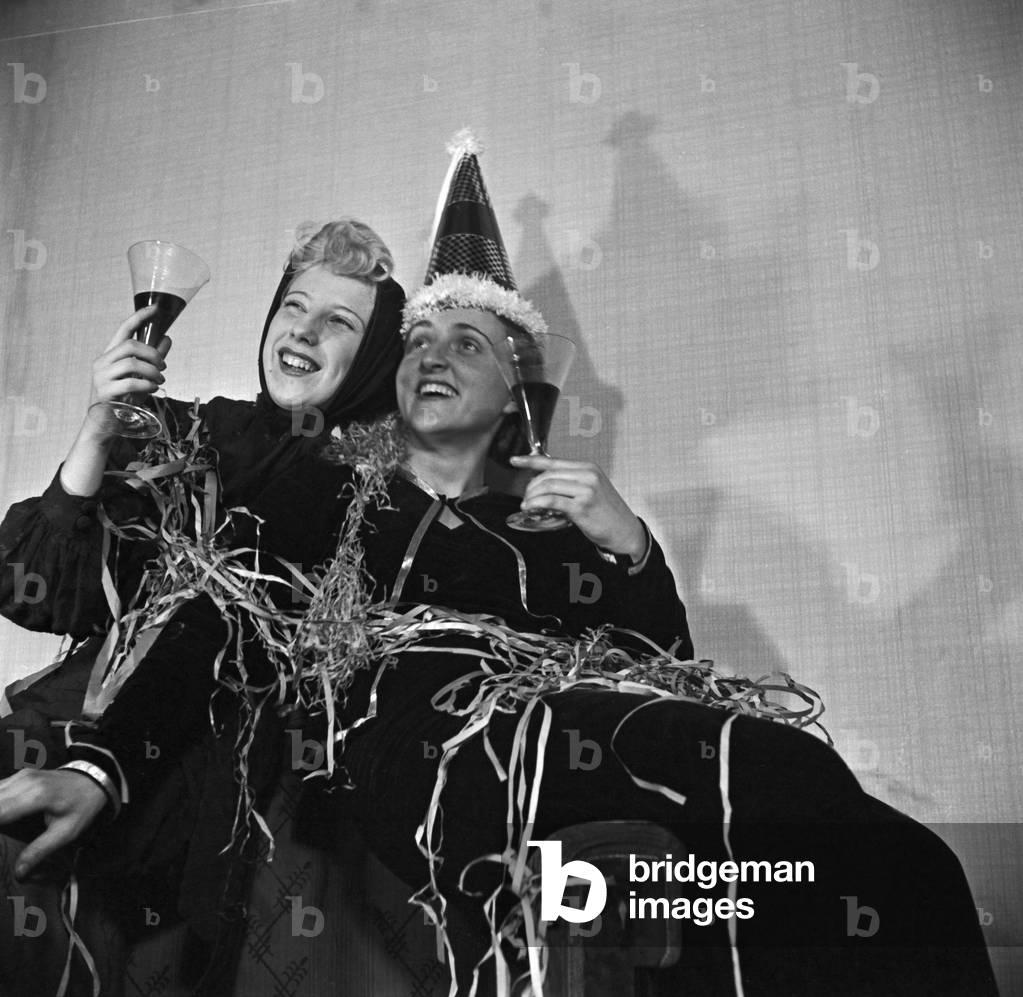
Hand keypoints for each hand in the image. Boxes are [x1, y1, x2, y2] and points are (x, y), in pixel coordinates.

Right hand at [0, 769, 107, 878]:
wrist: (95, 779)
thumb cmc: (82, 806)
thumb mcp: (67, 832)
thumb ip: (40, 850)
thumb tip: (19, 873)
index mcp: (35, 796)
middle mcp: (24, 782)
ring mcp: (20, 776)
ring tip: (0, 834)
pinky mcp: (19, 776)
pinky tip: (1, 820)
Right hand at [84, 306, 171, 436]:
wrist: (107, 425)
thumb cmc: (125, 398)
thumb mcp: (142, 376)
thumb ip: (153, 358)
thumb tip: (167, 338)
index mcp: (109, 355)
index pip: (123, 329)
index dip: (139, 317)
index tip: (155, 308)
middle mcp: (102, 362)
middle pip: (130, 345)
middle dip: (152, 353)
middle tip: (163, 365)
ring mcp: (101, 377)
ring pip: (132, 363)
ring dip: (153, 371)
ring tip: (160, 380)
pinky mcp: (105, 392)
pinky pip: (130, 382)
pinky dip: (147, 384)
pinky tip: (153, 388)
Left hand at [510, 455, 645, 557]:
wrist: (625, 531)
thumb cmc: (606, 513)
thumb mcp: (591, 490)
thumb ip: (570, 483)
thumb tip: (542, 483)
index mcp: (588, 468)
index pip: (553, 461)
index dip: (530, 460)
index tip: (515, 460)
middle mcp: (587, 475)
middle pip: (548, 474)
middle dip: (531, 485)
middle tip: (526, 497)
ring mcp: (586, 490)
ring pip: (548, 486)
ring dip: (532, 496)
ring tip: (527, 505)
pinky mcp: (582, 506)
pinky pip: (552, 501)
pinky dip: (537, 504)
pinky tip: (531, 508)